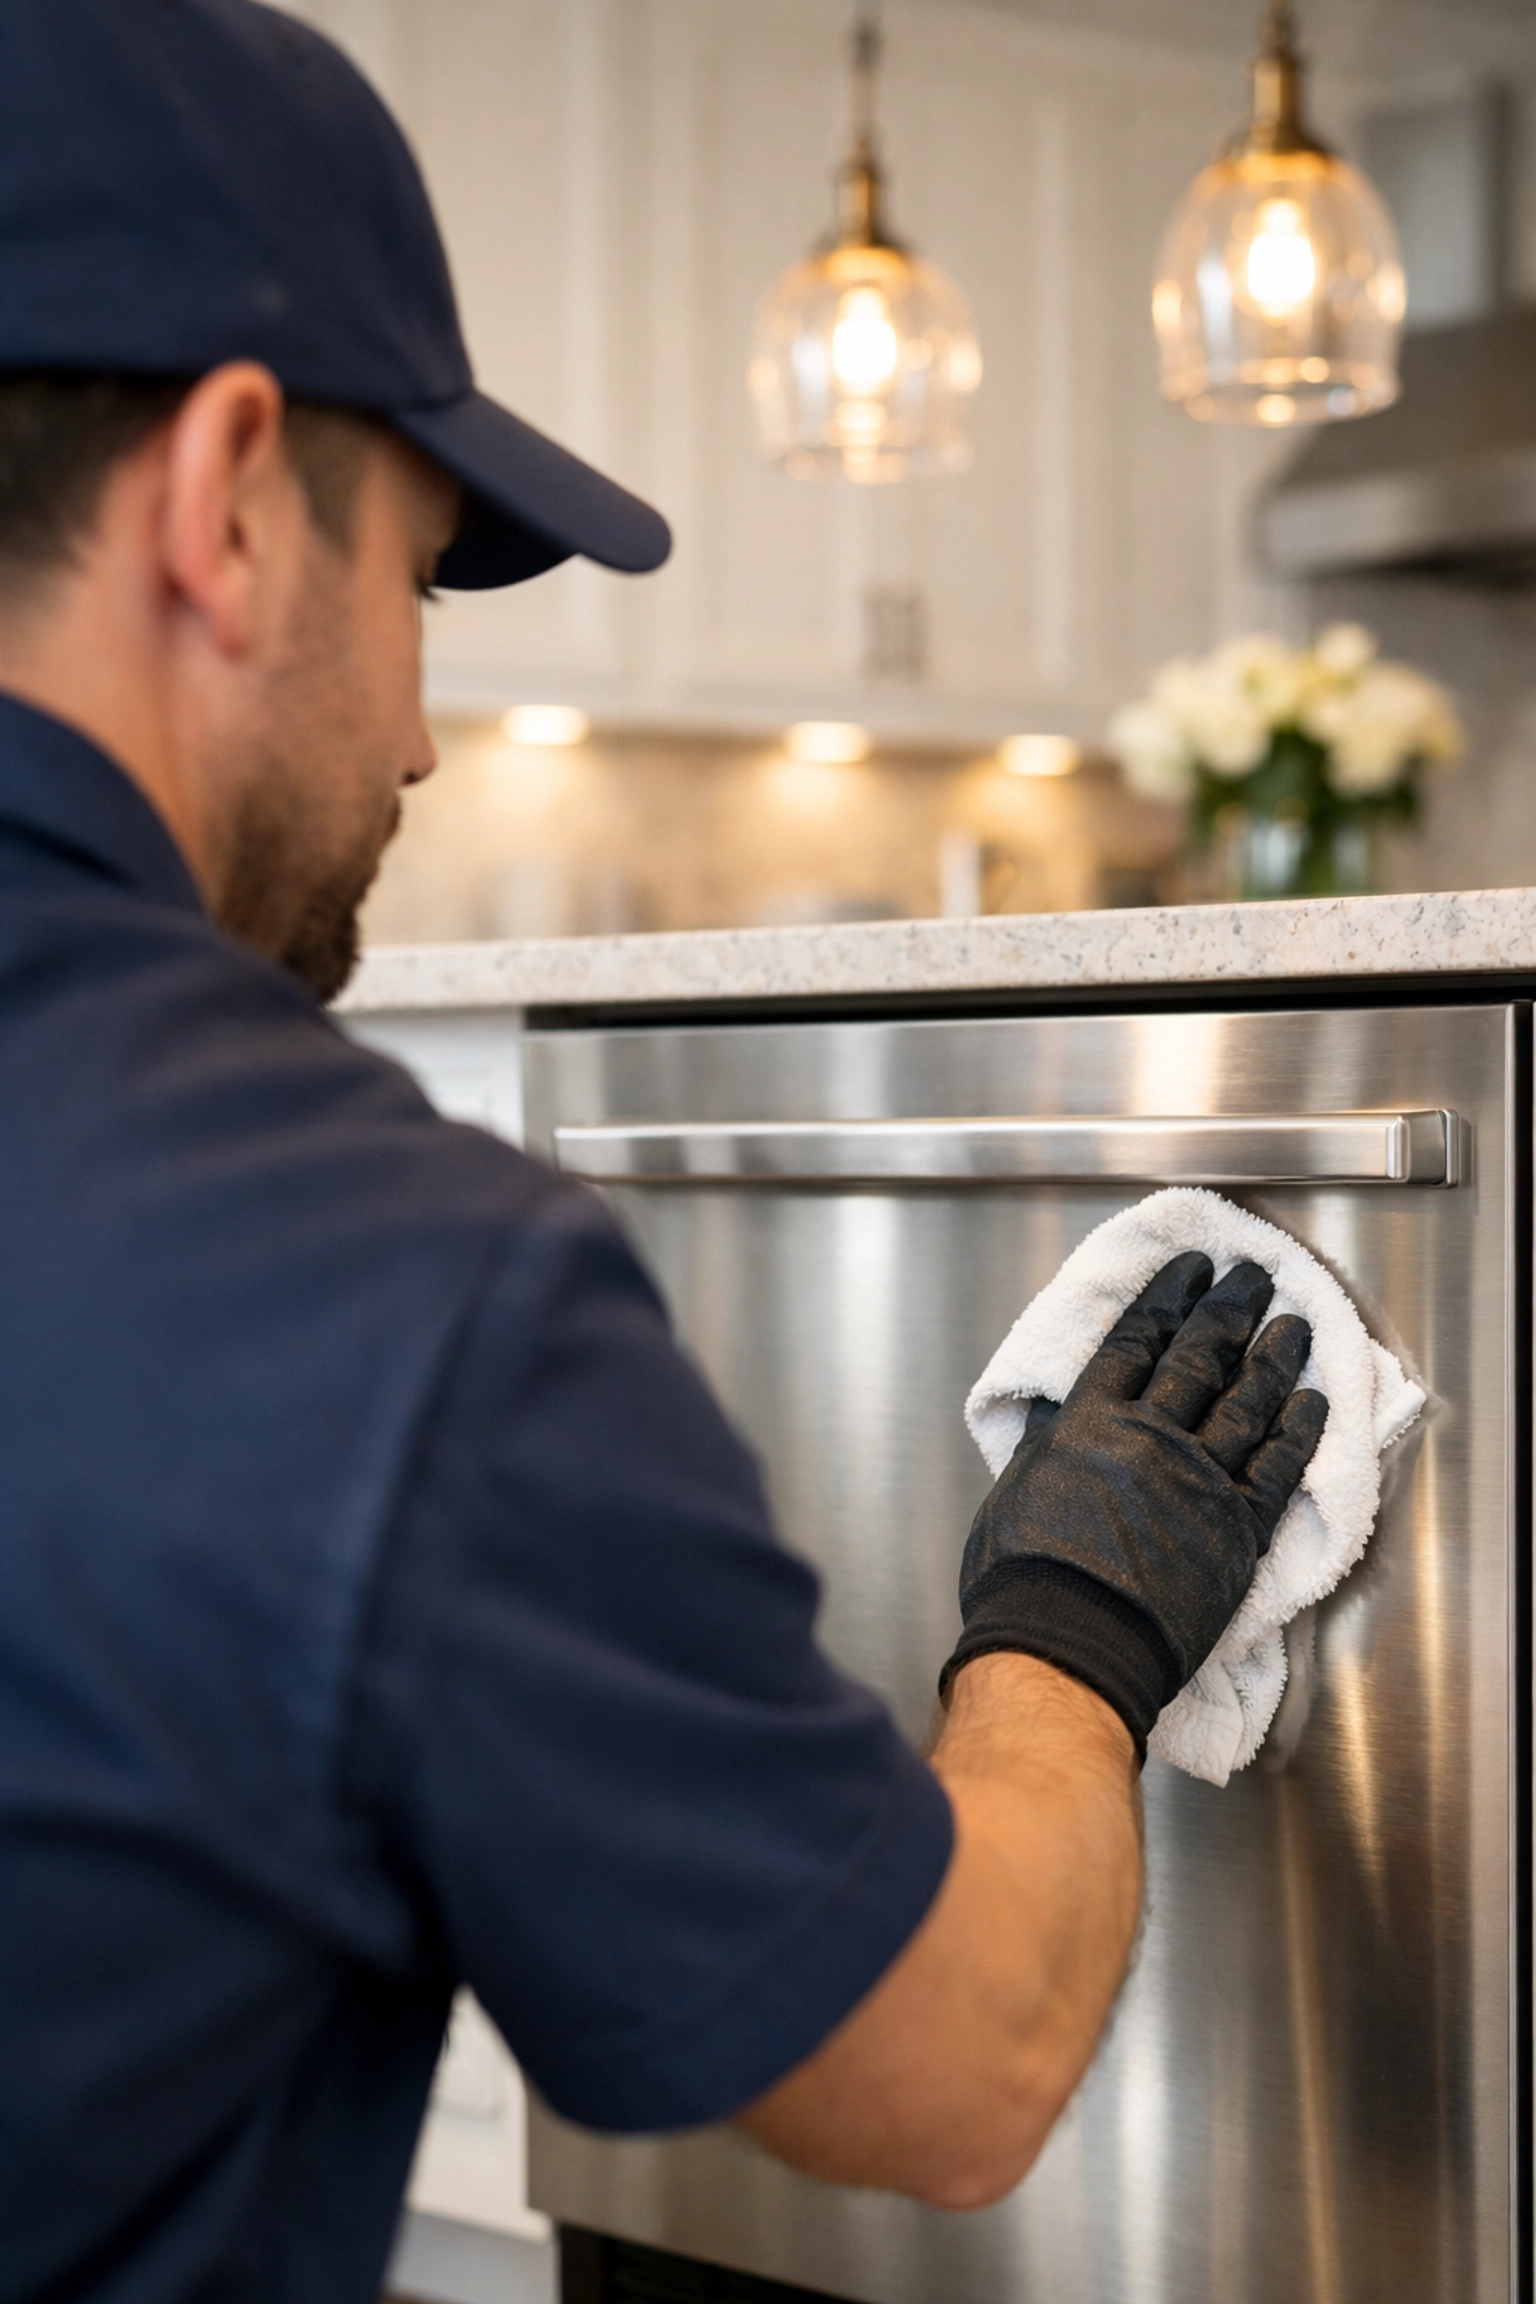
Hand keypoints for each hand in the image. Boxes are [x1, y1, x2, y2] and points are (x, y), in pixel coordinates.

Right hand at [942, 1252, 1328, 1756]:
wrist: (1069, 1645)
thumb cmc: (1024, 1580)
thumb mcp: (1015, 1488)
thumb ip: (1049, 1442)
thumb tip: (1059, 1411)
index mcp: (1089, 1422)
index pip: (1136, 1341)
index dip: (1167, 1298)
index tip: (1191, 1269)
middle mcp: (1149, 1437)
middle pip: (1199, 1357)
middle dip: (1229, 1309)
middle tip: (1254, 1276)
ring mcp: (1199, 1480)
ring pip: (1246, 1402)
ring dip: (1273, 1358)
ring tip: (1293, 1326)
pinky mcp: (1237, 1528)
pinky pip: (1277, 1467)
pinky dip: (1298, 1431)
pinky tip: (1313, 1403)